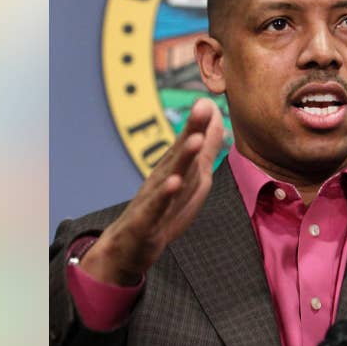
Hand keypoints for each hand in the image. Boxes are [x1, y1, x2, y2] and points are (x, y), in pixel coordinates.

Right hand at [80, 99, 224, 285]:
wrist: (129, 245)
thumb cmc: (164, 207)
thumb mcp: (192, 176)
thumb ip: (206, 147)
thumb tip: (217, 115)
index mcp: (175, 168)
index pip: (189, 142)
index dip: (200, 123)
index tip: (210, 100)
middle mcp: (164, 178)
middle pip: (180, 153)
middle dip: (192, 130)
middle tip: (202, 108)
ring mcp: (155, 199)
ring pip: (171, 176)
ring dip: (183, 158)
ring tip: (195, 140)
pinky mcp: (147, 222)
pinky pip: (157, 207)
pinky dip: (165, 196)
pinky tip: (174, 184)